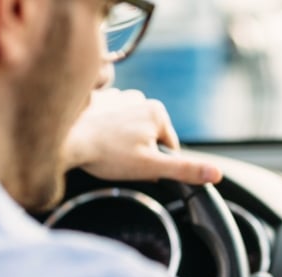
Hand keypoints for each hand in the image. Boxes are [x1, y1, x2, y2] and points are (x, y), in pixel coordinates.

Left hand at [63, 89, 222, 183]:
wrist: (65, 140)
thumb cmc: (107, 155)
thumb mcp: (151, 167)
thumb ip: (185, 170)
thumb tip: (216, 174)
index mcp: (157, 112)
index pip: (168, 147)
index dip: (154, 164)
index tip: (135, 166)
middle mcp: (140, 98)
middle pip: (148, 137)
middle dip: (138, 152)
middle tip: (119, 161)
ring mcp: (118, 97)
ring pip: (129, 131)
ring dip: (121, 143)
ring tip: (105, 152)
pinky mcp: (97, 101)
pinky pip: (110, 122)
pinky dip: (105, 132)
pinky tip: (95, 141)